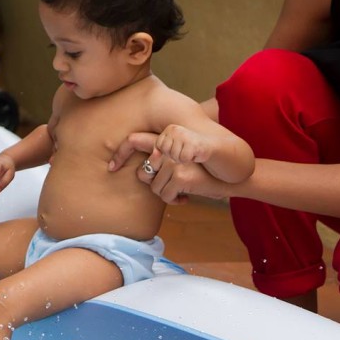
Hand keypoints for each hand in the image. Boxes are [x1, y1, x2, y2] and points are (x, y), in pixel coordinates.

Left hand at [108, 132, 229, 203]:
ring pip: (154, 188)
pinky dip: (175, 200)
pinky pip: (165, 196)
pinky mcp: (180, 176)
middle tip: (171, 184)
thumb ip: (160, 158)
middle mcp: (168, 147)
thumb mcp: (179, 159)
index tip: (110, 167)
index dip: (119, 154)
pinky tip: (187, 195)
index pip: (133, 140)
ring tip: (183, 188)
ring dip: (167, 193)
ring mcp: (173, 161)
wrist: (229, 176)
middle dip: (154, 183)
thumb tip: (139, 172)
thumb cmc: (201, 171)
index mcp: (165, 140)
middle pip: (142, 173)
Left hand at [155, 124, 213, 163]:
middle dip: (173, 156)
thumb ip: (161, 149)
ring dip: (182, 159)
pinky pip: (183, 159)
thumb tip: (154, 153)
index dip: (167, 152)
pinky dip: (189, 160)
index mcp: (170, 128)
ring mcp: (184, 136)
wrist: (211, 148)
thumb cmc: (189, 149)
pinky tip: (194, 155)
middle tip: (184, 152)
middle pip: (165, 151)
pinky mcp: (192, 144)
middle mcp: (176, 129)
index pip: (159, 146)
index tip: (178, 149)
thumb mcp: (173, 146)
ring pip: (174, 156)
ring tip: (189, 153)